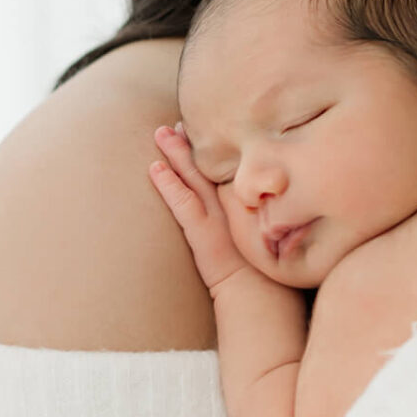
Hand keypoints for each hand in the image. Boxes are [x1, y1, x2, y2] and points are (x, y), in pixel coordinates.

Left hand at [148, 124, 248, 298]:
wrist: (259, 293)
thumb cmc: (262, 271)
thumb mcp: (261, 237)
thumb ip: (255, 220)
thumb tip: (248, 215)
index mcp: (246, 203)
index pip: (227, 170)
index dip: (211, 149)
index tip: (199, 130)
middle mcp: (233, 204)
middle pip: (208, 166)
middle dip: (190, 142)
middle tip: (176, 122)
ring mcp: (217, 217)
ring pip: (193, 177)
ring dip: (176, 153)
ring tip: (161, 133)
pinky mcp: (203, 233)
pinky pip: (182, 203)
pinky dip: (167, 184)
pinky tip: (154, 168)